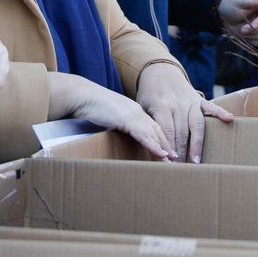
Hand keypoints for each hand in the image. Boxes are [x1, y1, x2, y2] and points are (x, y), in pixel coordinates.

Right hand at [46, 72, 173, 159]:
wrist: (81, 96)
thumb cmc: (91, 106)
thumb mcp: (109, 116)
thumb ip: (118, 124)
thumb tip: (119, 135)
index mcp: (133, 110)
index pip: (152, 127)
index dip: (162, 139)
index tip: (169, 152)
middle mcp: (136, 111)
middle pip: (157, 130)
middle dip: (167, 145)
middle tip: (176, 159)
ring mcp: (132, 114)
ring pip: (153, 133)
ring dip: (164, 147)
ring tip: (172, 160)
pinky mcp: (125, 118)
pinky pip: (142, 134)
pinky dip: (152, 144)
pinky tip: (160, 153)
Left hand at [135, 63, 232, 162]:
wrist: (159, 71)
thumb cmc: (149, 94)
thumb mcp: (142, 108)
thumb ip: (148, 126)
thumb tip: (150, 150)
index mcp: (162, 106)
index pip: (167, 131)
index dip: (169, 148)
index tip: (169, 163)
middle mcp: (178, 104)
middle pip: (181, 132)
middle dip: (181, 152)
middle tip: (181, 170)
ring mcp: (190, 101)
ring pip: (196, 125)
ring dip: (196, 144)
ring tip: (197, 160)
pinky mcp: (199, 99)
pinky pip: (211, 107)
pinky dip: (220, 113)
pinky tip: (229, 119)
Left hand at [218, 0, 257, 46]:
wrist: (229, 17)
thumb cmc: (233, 6)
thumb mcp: (239, 1)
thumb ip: (251, 0)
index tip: (251, 26)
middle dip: (256, 30)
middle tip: (242, 30)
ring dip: (255, 35)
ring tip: (243, 30)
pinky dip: (255, 41)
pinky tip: (248, 35)